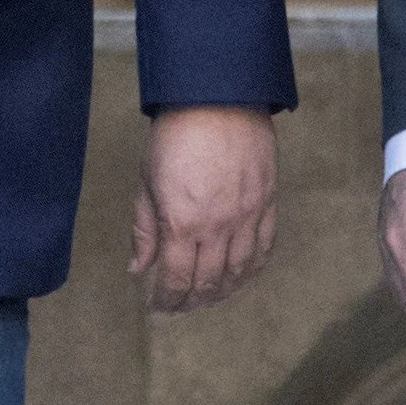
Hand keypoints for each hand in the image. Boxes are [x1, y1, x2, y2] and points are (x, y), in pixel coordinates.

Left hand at [131, 106, 276, 312]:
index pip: (175, 279)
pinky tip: (242, 275)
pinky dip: (253, 268)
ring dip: (224, 291)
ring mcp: (247, 216)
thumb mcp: (146, 180)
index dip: (166, 300)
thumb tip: (137, 268)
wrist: (218, 97)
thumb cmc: (175, 135)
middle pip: (208, 282)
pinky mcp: (268, 202)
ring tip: (210, 297)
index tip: (159, 307)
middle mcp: (217, 227)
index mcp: (181, 223)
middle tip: (182, 306)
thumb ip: (144, 228)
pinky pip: (265, 247)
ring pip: (239, 271)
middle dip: (193, 301)